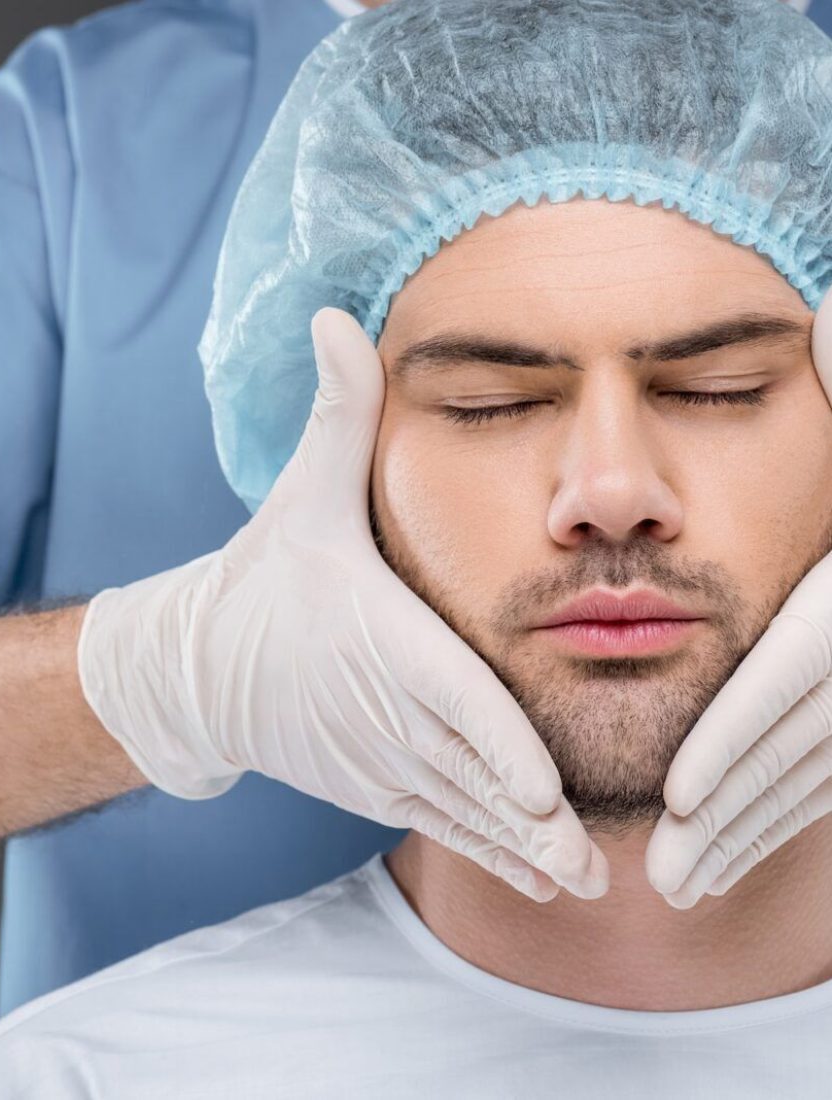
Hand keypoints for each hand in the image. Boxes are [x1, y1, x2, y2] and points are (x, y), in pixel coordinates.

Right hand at [77, 307, 608, 902]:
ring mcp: (372, 756)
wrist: (198, 659)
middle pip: (466, 776)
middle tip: (591, 868)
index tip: (546, 791)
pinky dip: (486, 850)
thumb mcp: (302, 492)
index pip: (448, 702)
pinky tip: (531, 877)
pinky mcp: (367, 783)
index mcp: (376, 642)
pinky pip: (437, 822)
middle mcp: (378, 711)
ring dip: (518, 852)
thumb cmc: (265, 574)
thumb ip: (337, 414)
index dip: (497, 750)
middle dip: (530, 826)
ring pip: (458, 811)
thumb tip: (338, 319)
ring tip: (577, 885)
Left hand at [645, 296, 831, 908]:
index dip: (747, 731)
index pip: (810, 665)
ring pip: (827, 770)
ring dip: (752, 830)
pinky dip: (780, 812)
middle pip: (815, 740)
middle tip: (666, 871)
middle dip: (737, 809)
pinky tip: (725, 840)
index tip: (679, 792)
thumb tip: (827, 319)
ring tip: (682, 878)